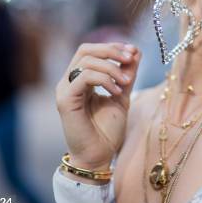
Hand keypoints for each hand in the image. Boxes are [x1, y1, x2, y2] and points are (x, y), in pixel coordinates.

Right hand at [55, 42, 141, 177]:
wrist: (99, 156)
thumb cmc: (107, 130)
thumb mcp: (122, 95)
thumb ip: (127, 74)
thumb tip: (136, 51)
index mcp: (80, 79)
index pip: (91, 50)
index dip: (112, 46)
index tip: (133, 52)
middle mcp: (69, 81)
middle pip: (85, 50)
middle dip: (111, 51)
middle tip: (130, 59)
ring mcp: (65, 90)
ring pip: (86, 62)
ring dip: (111, 68)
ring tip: (125, 82)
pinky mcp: (65, 101)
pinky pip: (84, 78)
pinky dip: (104, 80)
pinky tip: (116, 92)